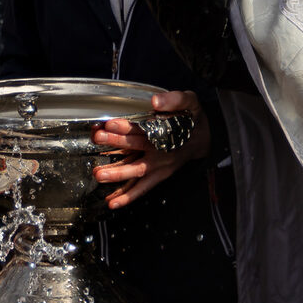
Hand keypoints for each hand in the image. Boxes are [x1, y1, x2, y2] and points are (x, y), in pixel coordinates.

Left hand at [92, 90, 210, 209]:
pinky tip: (112, 202)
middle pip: (137, 147)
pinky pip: (143, 188)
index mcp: (167, 132)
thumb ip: (174, 100)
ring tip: (100, 175)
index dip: (127, 126)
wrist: (204, 140)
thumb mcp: (190, 102)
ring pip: (137, 171)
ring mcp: (160, 166)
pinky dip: (128, 196)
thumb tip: (156, 101)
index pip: (144, 128)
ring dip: (118, 174)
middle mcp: (162, 151)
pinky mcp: (158, 176)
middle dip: (116, 143)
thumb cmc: (193, 120)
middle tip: (98, 139)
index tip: (110, 123)